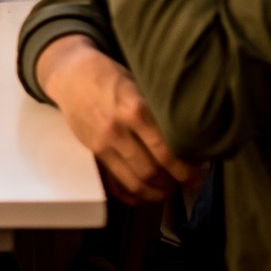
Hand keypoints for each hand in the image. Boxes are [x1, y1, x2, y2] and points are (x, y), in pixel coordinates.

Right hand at [38, 35, 202, 205]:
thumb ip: (158, 111)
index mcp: (135, 110)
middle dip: (176, 182)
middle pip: (152, 171)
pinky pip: (113, 184)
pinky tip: (146, 194)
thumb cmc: (111, 76)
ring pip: (134, 182)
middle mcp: (117, 131)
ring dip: (157, 192)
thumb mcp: (139, 85)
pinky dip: (132, 196)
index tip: (199, 172)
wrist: (71, 75)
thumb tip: (191, 135)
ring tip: (171, 189)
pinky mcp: (92, 153)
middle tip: (190, 182)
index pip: (166, 151)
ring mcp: (102, 144)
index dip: (186, 168)